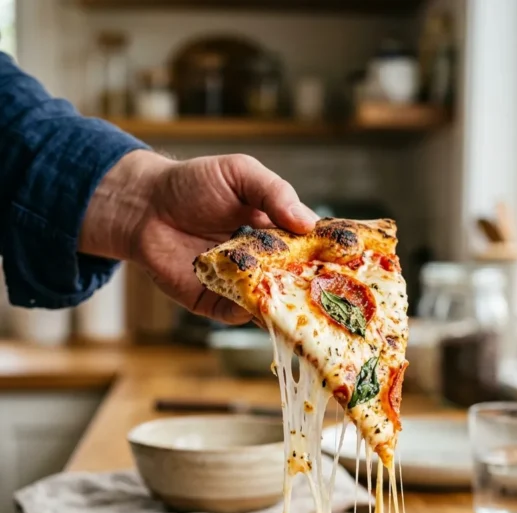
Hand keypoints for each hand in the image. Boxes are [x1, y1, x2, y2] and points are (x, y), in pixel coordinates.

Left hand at [79, 150, 317, 323]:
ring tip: (304, 304)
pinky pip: (237, 314)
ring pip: (271, 303)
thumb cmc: (193, 184)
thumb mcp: (240, 174)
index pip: (310, 248)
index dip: (330, 255)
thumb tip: (309, 223)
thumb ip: (275, 192)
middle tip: (337, 291)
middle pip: (296, 282)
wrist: (143, 205)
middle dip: (315, 288)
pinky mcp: (214, 303)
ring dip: (286, 305)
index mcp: (276, 233)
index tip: (352, 259)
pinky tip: (258, 304)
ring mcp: (240, 286)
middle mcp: (263, 264)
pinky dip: (249, 312)